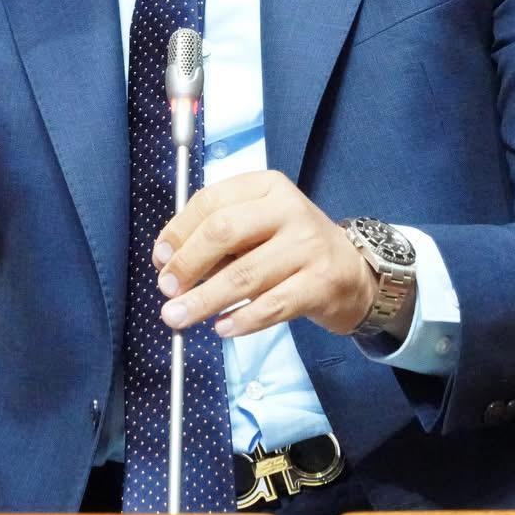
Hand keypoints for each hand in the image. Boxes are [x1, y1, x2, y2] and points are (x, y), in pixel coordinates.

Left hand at [152, 170, 379, 337]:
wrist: (354, 271)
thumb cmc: (292, 246)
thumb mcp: (259, 227)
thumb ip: (218, 237)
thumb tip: (168, 262)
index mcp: (267, 187)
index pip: (211, 201)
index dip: (179, 231)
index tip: (160, 258)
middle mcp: (289, 210)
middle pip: (224, 232)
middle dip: (187, 264)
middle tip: (166, 289)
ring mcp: (307, 247)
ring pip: (243, 275)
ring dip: (204, 300)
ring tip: (177, 317)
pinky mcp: (320, 284)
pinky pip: (271, 306)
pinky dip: (241, 320)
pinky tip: (221, 328)